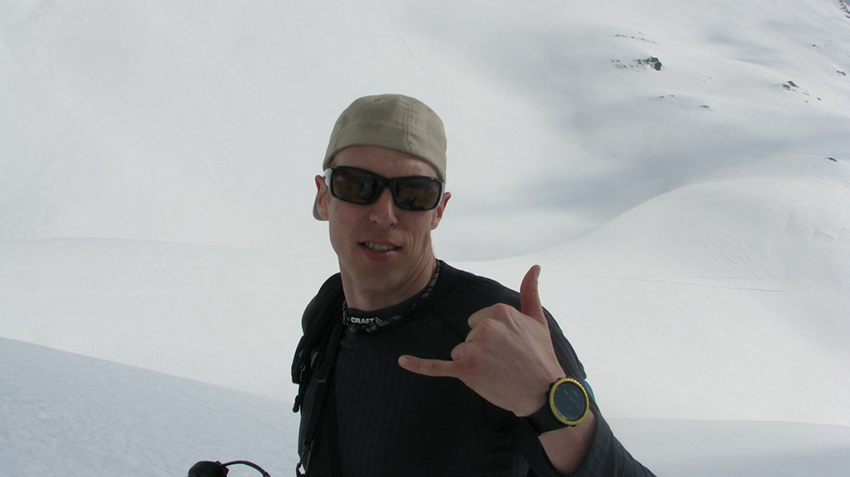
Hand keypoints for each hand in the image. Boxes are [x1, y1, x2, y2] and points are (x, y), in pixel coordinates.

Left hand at [399, 265, 564, 415]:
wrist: (543, 391)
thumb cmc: (540, 355)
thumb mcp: (537, 319)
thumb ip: (530, 291)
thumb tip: (534, 267)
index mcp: (498, 311)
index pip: (477, 321)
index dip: (491, 337)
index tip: (509, 346)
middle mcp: (485, 326)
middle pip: (468, 336)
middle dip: (482, 351)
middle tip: (505, 361)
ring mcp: (474, 347)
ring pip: (460, 353)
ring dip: (474, 365)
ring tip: (498, 371)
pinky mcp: (466, 369)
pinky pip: (437, 365)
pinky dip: (419, 364)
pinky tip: (403, 361)